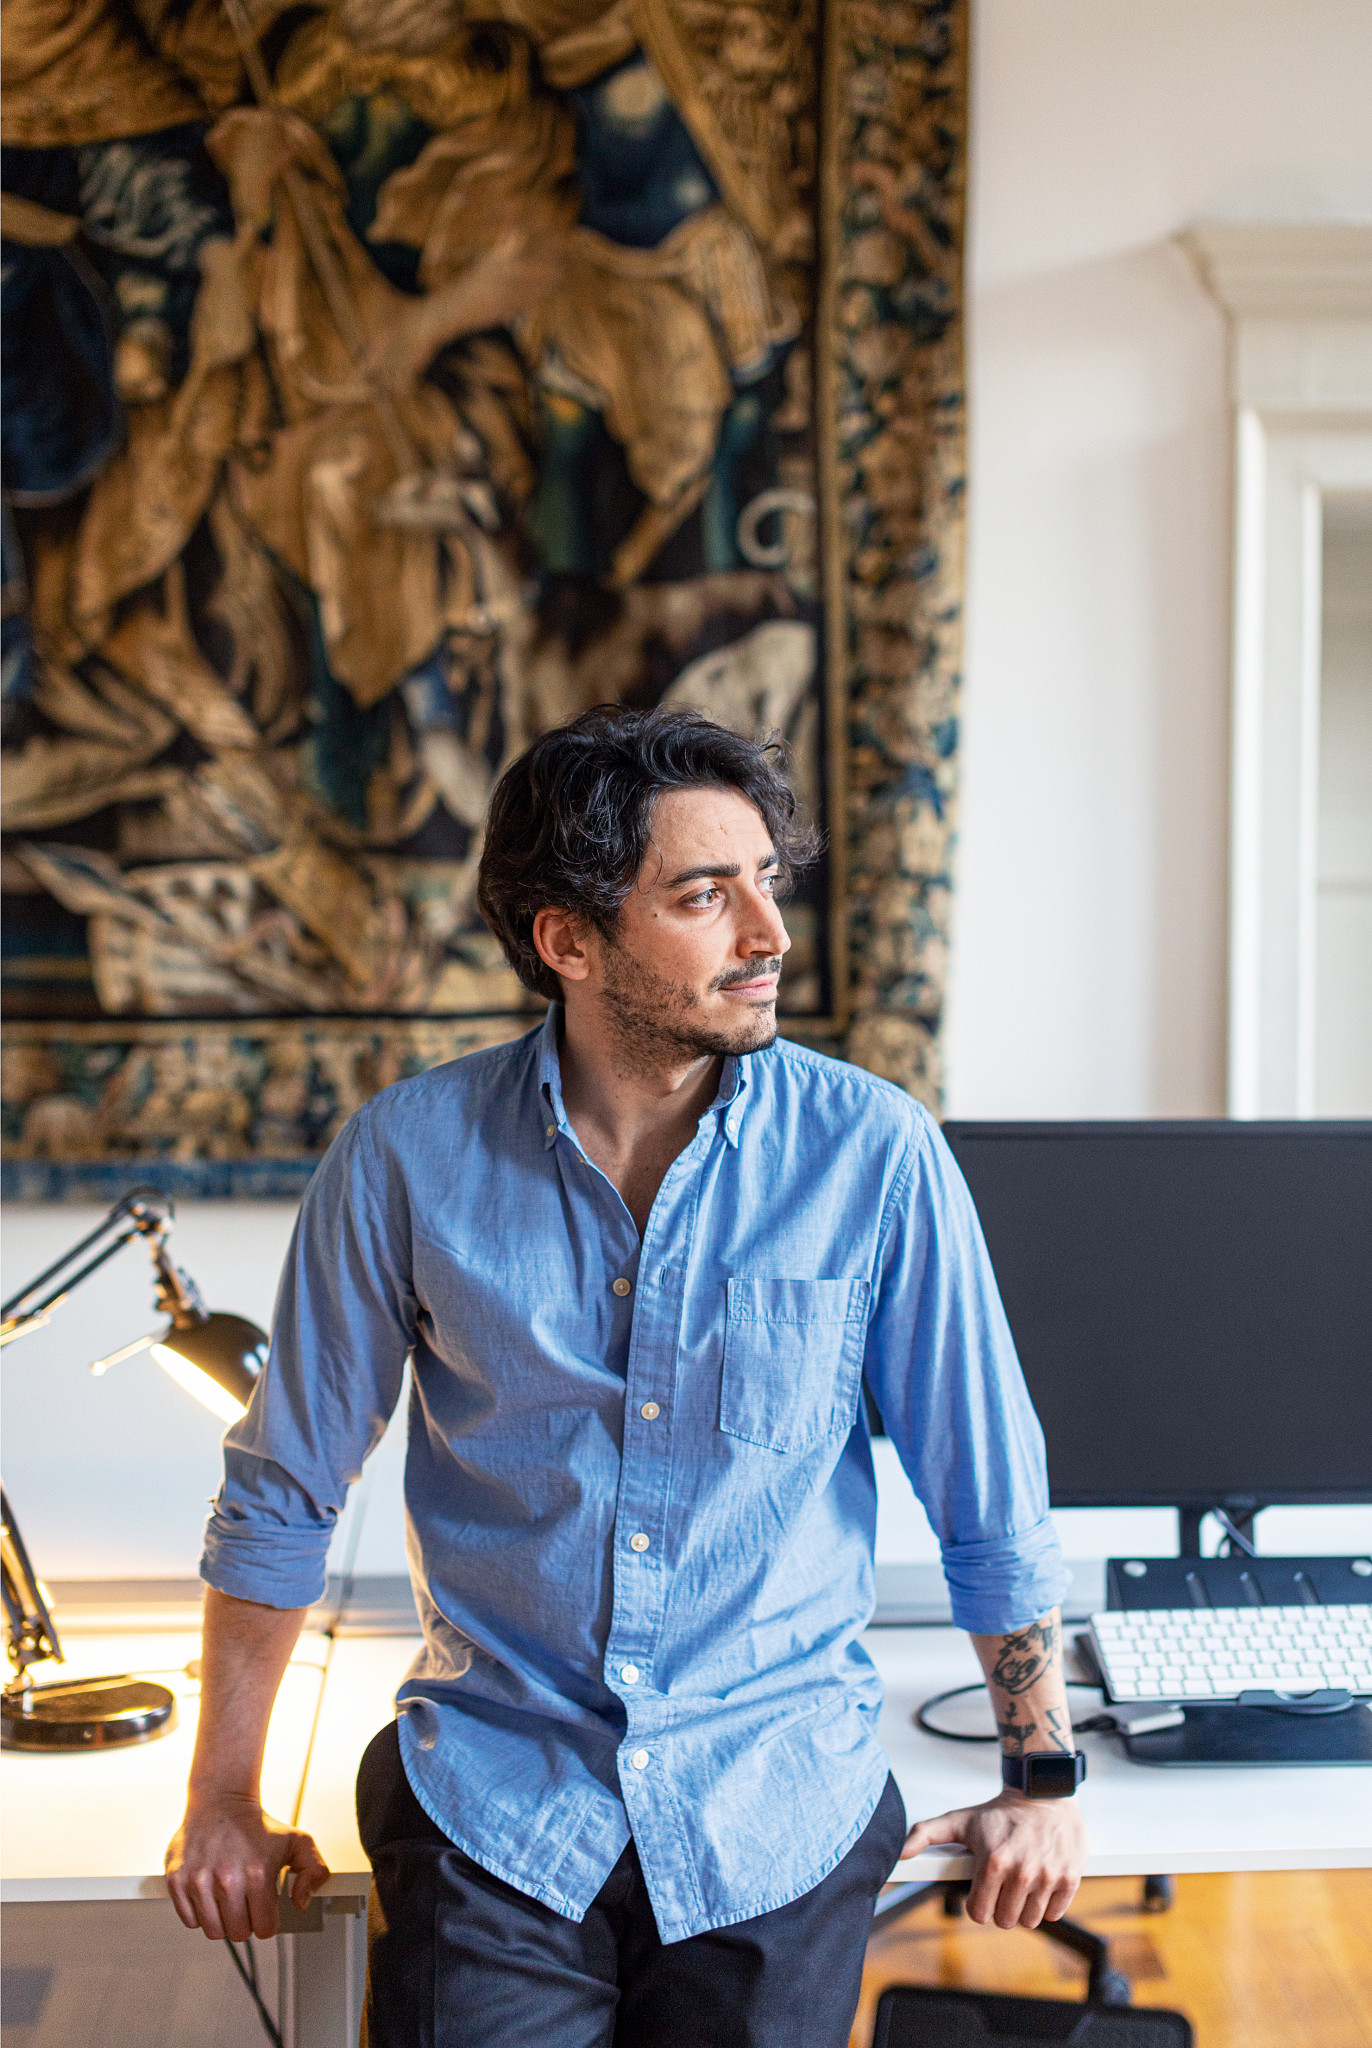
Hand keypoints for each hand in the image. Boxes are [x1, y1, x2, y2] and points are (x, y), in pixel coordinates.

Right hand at [165, 1792, 328, 1940]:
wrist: (222, 1801)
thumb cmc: (258, 1826)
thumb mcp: (299, 1842)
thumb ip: (315, 1871)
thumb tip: (300, 1902)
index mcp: (258, 1874)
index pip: (265, 1929)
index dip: (267, 1920)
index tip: (265, 1907)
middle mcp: (227, 1880)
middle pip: (238, 1934)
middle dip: (246, 1922)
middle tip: (246, 1902)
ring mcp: (199, 1881)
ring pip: (213, 1931)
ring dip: (223, 1920)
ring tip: (229, 1898)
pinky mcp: (177, 1880)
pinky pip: (189, 1921)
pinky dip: (200, 1914)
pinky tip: (210, 1894)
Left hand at [898, 1789, 1085, 1928]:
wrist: (1043, 1794)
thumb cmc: (999, 1812)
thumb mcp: (959, 1820)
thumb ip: (925, 1834)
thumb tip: (899, 1853)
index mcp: (993, 1862)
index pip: (979, 1914)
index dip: (978, 1904)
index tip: (983, 1890)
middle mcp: (1021, 1872)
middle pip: (1005, 1921)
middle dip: (1001, 1907)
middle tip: (1002, 1885)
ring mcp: (1048, 1876)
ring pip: (1030, 1921)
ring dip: (1024, 1907)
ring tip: (1021, 1883)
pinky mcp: (1070, 1878)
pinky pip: (1054, 1913)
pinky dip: (1047, 1904)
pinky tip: (1041, 1882)